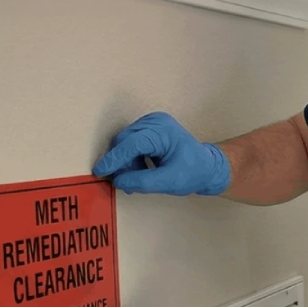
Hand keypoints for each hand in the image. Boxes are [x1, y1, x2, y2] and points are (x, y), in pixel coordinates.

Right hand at [93, 112, 230, 196]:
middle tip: (126, 184)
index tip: (100, 171)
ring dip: (126, 163)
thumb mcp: (169, 181)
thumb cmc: (193, 172)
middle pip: (125, 142)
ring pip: (125, 143)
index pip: (132, 143)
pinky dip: (131, 159)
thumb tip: (118, 181)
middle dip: (121, 164)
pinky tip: (140, 171)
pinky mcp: (149, 130)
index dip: (114, 159)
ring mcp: (151, 124)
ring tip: (137, 180)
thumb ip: (142, 182)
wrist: (207, 167)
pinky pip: (131, 144)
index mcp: (163, 131)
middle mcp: (155, 122)